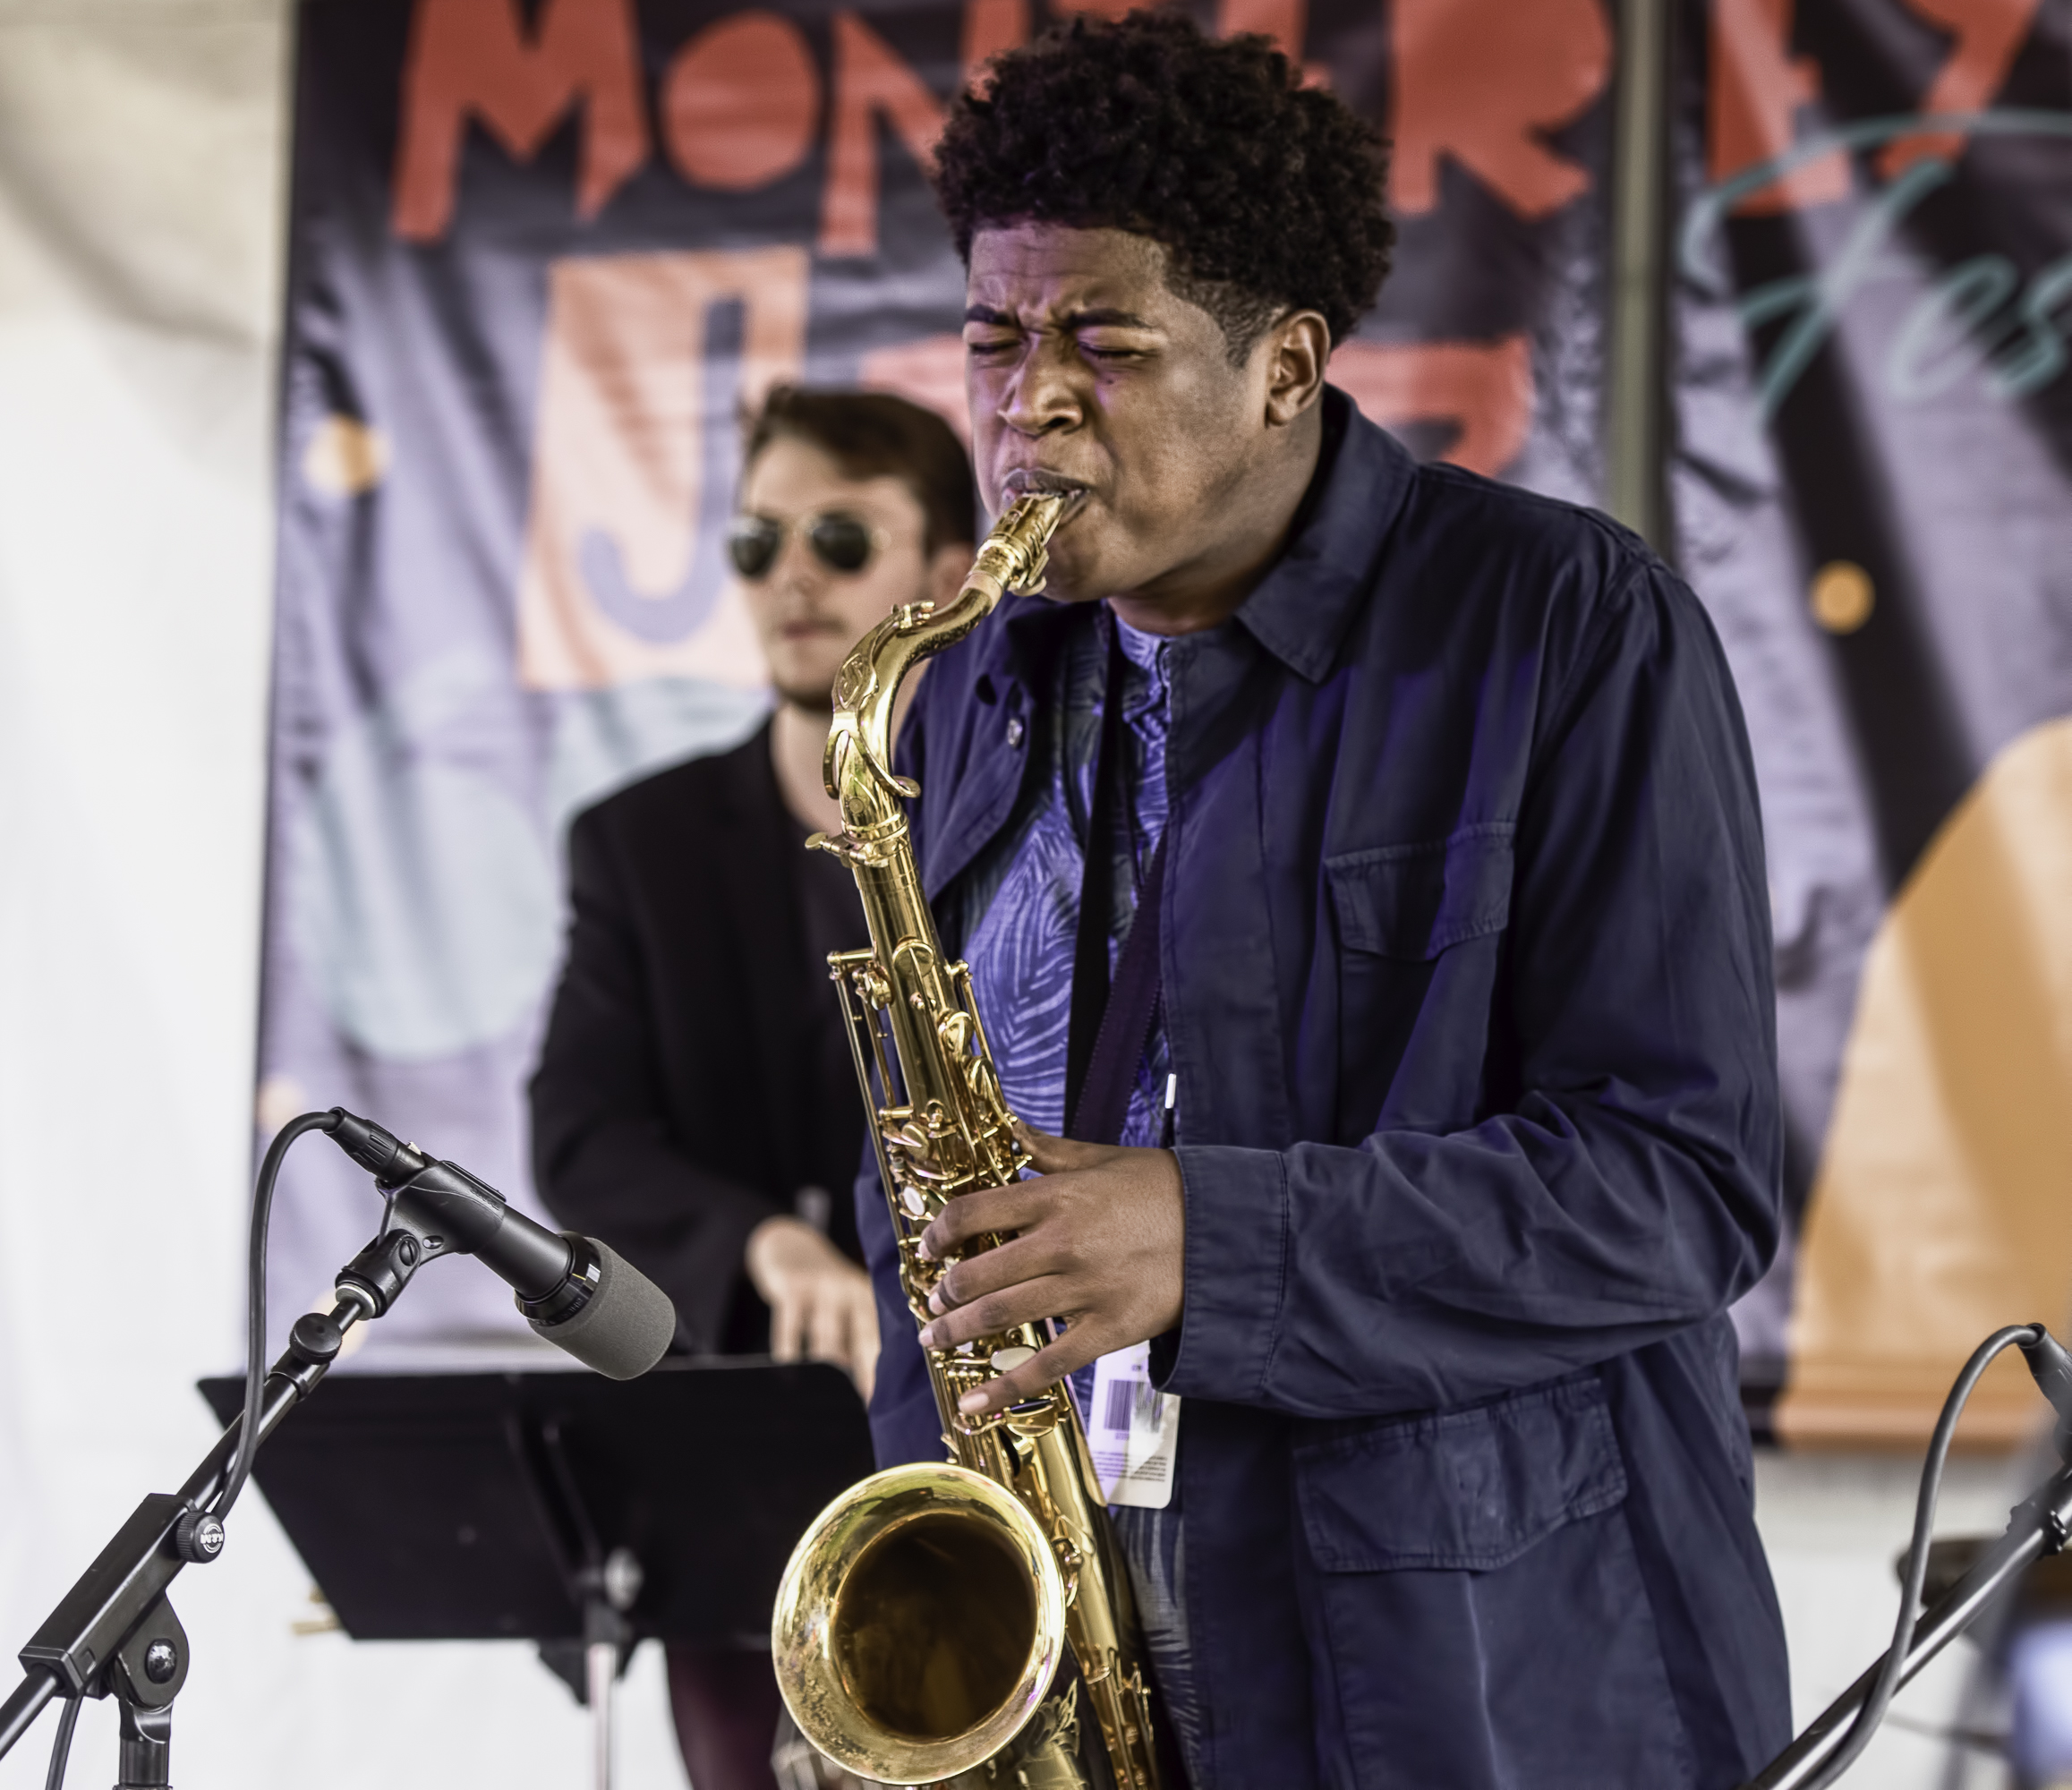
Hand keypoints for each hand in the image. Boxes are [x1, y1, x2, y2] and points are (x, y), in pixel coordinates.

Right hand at [746, 1216, 880, 1403]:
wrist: (788, 1245)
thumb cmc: (823, 1291)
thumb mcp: (845, 1303)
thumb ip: (856, 1339)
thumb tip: (868, 1392)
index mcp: (871, 1297)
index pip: (883, 1339)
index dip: (885, 1373)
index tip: (888, 1405)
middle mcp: (852, 1288)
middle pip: (861, 1340)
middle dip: (864, 1377)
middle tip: (865, 1409)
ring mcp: (823, 1286)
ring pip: (826, 1341)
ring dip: (826, 1373)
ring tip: (824, 1403)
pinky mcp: (792, 1286)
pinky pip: (790, 1330)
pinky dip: (790, 1356)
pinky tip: (790, 1377)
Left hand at [915, 1124, 1184, 1418]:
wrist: (1227, 1230)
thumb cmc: (1165, 1188)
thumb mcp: (1105, 1157)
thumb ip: (1050, 1149)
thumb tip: (1011, 1127)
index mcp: (1057, 1197)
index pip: (975, 1213)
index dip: (940, 1233)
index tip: (929, 1247)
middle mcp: (1062, 1244)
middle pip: (979, 1273)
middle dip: (945, 1291)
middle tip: (933, 1300)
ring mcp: (1085, 1290)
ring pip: (1002, 1317)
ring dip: (958, 1330)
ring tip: (936, 1336)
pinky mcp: (1108, 1330)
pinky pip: (1047, 1366)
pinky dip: (1005, 1387)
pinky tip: (973, 1401)